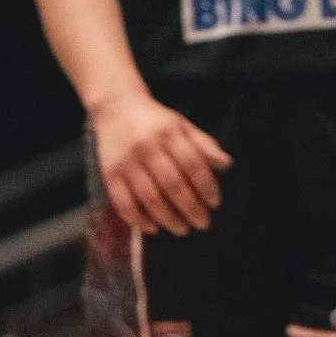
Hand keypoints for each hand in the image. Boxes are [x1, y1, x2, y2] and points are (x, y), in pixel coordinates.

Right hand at [88, 90, 228, 235]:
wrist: (116, 107)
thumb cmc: (155, 121)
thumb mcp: (181, 125)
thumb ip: (203, 144)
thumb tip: (226, 164)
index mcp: (169, 133)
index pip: (192, 164)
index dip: (206, 186)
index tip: (215, 203)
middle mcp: (147, 147)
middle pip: (172, 184)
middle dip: (190, 208)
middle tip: (203, 223)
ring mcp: (126, 162)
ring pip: (149, 198)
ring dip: (168, 218)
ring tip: (182, 229)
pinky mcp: (109, 174)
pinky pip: (124, 203)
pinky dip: (139, 219)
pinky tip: (153, 228)